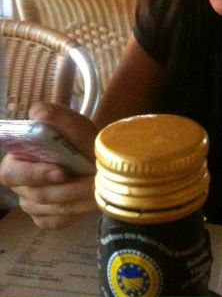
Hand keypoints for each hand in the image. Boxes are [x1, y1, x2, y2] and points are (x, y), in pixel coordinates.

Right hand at [0, 103, 97, 228]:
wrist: (96, 157)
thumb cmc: (79, 139)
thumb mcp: (74, 124)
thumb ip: (57, 116)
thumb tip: (38, 115)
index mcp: (18, 156)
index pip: (10, 172)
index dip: (33, 175)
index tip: (61, 172)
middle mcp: (19, 182)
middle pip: (32, 195)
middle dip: (61, 190)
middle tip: (87, 182)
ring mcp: (30, 202)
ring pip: (46, 209)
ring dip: (75, 199)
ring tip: (96, 186)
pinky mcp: (43, 218)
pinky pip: (54, 222)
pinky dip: (73, 212)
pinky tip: (87, 199)